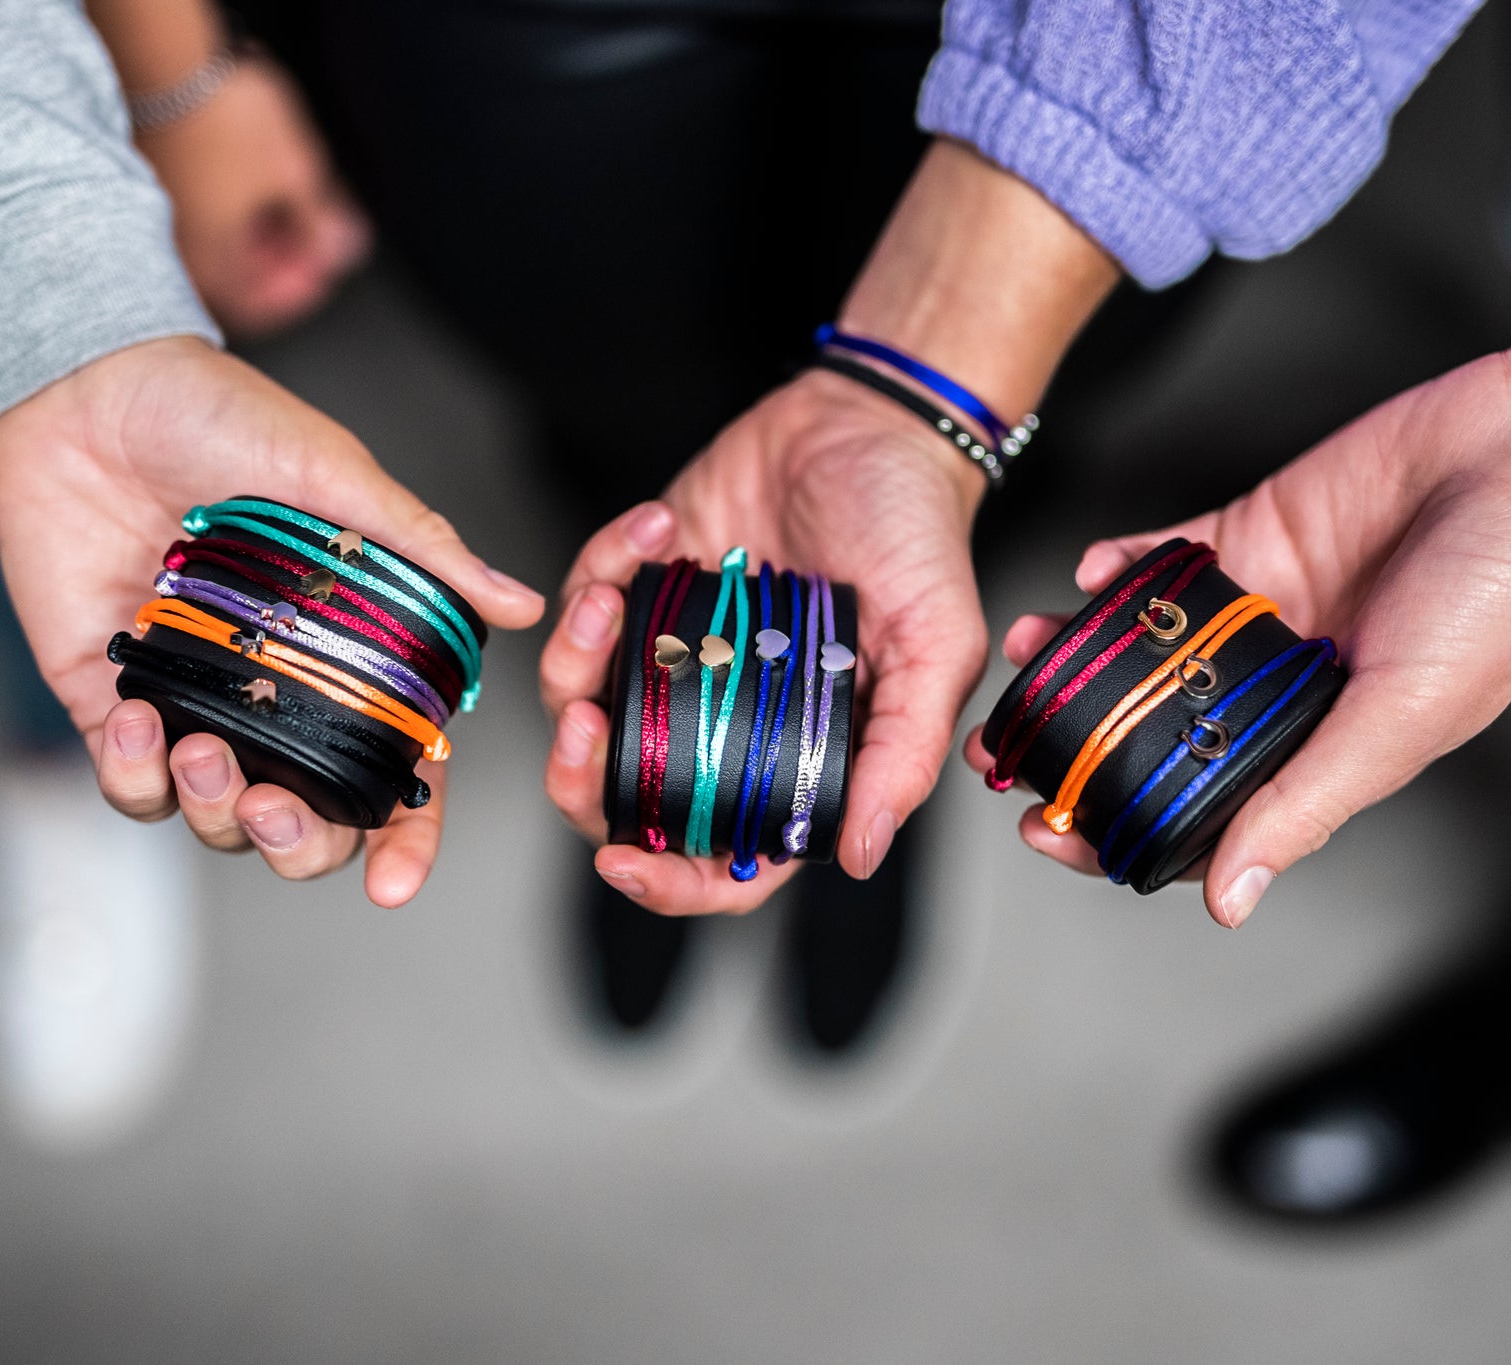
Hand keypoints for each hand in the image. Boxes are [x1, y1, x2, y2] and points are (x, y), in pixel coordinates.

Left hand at [0, 336, 545, 905]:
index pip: (398, 771)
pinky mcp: (116, 697)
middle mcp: (282, 693)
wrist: (88, 385)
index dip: (406, 838)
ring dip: (214, 810)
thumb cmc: (220, 415)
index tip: (393, 883)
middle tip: (277, 811)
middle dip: (300, 845)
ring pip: (218, 819)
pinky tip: (136, 715)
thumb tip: (523, 606)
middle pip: (310, 821)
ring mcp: (199, 701)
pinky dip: (132, 774)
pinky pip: (127, 781)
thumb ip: (424, 550)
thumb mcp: (337, 476)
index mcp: (352, 655)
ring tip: (196, 747)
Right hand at [136, 54, 369, 337]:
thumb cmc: (223, 116)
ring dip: (264, 230)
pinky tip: (257, 179)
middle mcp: (179, 249)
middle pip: (240, 275)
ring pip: (222, 242)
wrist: (168, 61)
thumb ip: (322, 221)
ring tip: (295, 201)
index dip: (299, 291)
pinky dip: (236, 205)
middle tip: (317, 234)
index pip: (259, 307)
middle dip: (287, 256)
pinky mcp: (158, 183)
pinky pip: (202, 211)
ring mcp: (164, 216)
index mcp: (211, 263)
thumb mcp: (296, 172)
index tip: (324, 268)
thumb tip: (339, 244)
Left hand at [539, 368, 989, 913]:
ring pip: (586, 706)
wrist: (870, 424)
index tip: (623, 862)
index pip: (724, 859)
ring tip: (606, 604)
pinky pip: (584, 605)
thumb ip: (902, 756)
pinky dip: (600, 568)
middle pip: (628, 797)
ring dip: (574, 665)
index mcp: (795, 758)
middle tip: (584, 725)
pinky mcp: (642, 590)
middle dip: (583, 778)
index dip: (670, 881)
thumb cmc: (917, 537)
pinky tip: (655, 529)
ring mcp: (676, 658)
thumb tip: (857, 856)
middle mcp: (725, 721)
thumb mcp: (936, 647)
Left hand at [970, 254, 1510, 927]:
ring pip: (1144, 642)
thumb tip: (1231, 902)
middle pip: (1153, 727)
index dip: (1124, 826)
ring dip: (1080, 650)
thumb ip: (1306, 803)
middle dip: (1074, 740)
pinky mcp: (1253, 530)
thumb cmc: (1507, 594)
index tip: (1049, 831)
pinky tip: (1088, 573)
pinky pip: (1165, 557)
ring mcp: (1261, 608)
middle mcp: (1280, 683)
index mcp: (1320, 742)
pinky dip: (1118, 567)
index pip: (1203, 808)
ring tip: (1028, 651)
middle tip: (999, 746)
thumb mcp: (1403, 718)